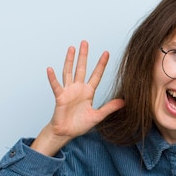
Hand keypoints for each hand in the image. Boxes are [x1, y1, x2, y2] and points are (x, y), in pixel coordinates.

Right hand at [31, 40, 124, 155]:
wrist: (66, 132)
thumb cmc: (80, 124)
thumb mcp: (98, 116)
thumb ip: (110, 107)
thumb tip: (124, 102)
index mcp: (88, 92)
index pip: (96, 75)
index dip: (101, 64)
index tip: (106, 53)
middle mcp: (78, 88)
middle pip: (82, 68)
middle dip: (84, 55)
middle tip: (85, 42)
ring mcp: (68, 91)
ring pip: (69, 72)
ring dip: (69, 60)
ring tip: (71, 48)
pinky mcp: (60, 97)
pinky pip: (56, 86)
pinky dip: (52, 78)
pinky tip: (50, 69)